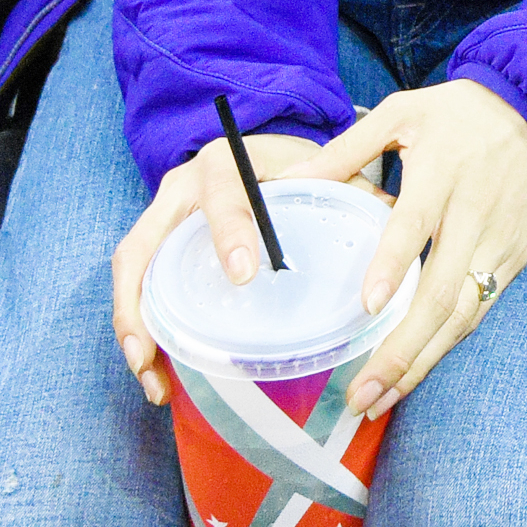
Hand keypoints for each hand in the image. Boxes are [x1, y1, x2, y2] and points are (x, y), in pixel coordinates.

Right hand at [111, 130, 326, 406]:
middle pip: (146, 241)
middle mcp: (182, 188)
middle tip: (155, 354)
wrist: (261, 148)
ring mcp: (161, 215)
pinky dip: (141, 330)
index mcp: (227, 162)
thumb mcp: (320, 167)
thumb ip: (350, 189)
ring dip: (134, 326)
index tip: (246, 273)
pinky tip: (158, 371)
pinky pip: (137, 287)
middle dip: (144, 302)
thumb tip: (394, 217)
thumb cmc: (293, 163)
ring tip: (153, 378)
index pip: (223, 194)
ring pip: (131, 270)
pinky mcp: (155, 243)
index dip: (230, 232)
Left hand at [307, 78, 526, 418]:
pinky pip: (480, 308)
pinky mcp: (515, 257)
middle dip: (401, 349)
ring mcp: (499, 241)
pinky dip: (448, 343)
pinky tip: (416, 368)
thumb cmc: (462, 112)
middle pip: (441, 292)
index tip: (368, 304)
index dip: (394, 264)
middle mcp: (474, 213)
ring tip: (381, 398)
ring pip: (463, 314)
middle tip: (361, 394)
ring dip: (422, 360)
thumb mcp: (403, 111)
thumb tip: (289, 180)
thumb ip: (347, 148)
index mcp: (442, 172)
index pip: (416, 223)